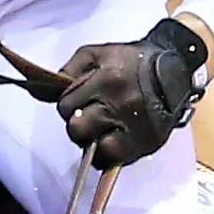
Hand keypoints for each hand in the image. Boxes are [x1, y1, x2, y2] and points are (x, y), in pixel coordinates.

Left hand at [55, 19, 209, 164]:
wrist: (174, 67)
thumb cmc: (131, 60)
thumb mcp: (97, 54)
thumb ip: (67, 70)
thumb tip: (38, 89)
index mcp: (107, 80)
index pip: (66, 106)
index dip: (69, 104)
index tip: (80, 99)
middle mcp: (122, 105)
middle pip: (77, 129)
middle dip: (78, 124)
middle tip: (89, 116)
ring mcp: (136, 127)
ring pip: (96, 150)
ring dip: (92, 142)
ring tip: (101, 129)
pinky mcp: (147, 142)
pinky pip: (115, 160)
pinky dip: (108, 154)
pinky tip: (111, 140)